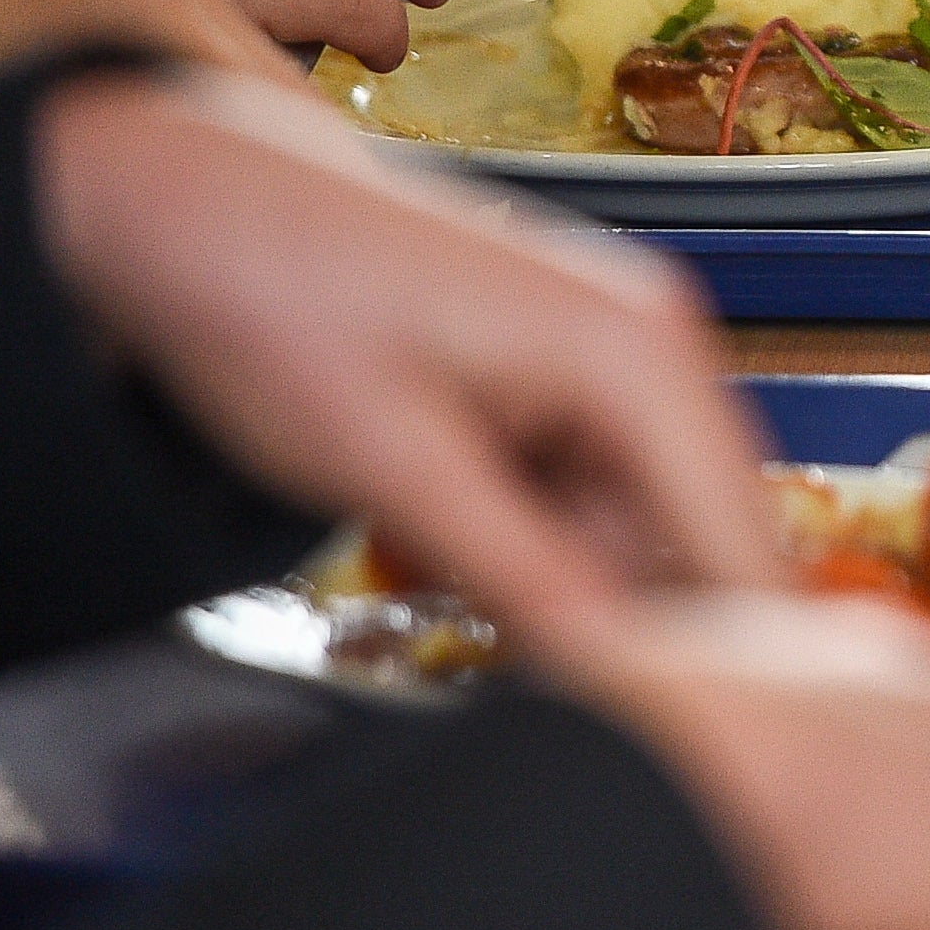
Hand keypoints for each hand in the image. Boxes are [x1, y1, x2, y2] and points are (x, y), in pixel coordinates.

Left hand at [31, 69, 781, 629]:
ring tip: (433, 548)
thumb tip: (630, 673)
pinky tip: (442, 520)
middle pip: (703, 542)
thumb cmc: (269, 297)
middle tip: (490, 630)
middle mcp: (658, 344)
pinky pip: (597, 492)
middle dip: (621, 613)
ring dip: (564, 575)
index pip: (742, 545)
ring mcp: (621, 353)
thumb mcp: (389, 463)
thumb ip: (524, 573)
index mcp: (638, 354)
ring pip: (645, 527)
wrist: (186, 200)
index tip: (659, 729)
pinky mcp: (577, 372)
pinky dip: (534, 534)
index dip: (719, 657)